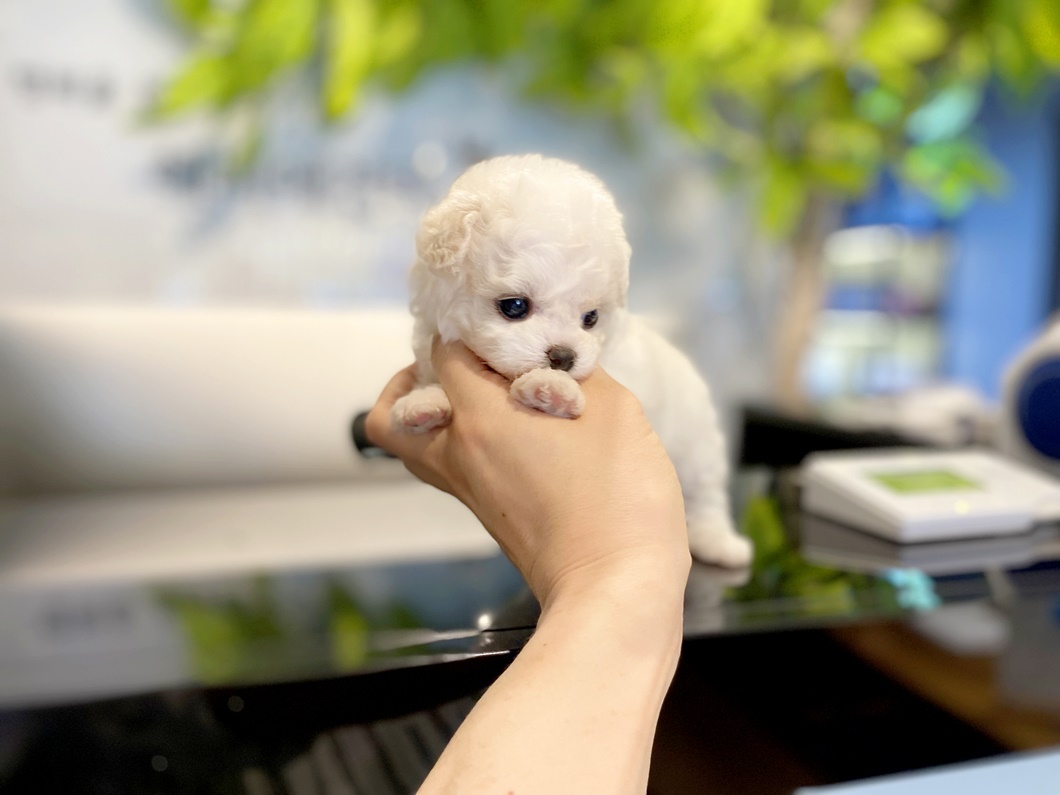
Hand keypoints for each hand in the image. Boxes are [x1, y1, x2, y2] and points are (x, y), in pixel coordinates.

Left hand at [365, 340, 690, 606]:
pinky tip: (522, 434)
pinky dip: (468, 444)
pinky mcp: (489, 516)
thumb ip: (578, 371)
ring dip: (438, 416)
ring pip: (417, 447)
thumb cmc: (618, 498)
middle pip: (392, 414)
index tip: (498, 326)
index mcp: (479, 420)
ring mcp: (470, 492)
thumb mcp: (613, 410)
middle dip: (414, 381)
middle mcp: (458, 456)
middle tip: (462, 368)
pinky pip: (453, 468)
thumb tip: (557, 358)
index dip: (466, 330)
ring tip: (490, 399)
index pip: (441, 354)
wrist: (615, 588)